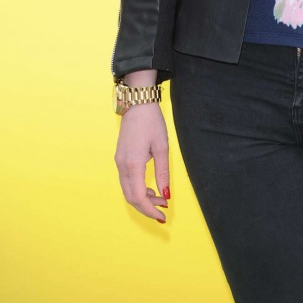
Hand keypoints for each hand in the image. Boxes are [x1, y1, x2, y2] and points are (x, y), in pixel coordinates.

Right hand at [114, 102, 170, 222]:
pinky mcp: (120, 158)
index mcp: (133, 165)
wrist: (138, 103)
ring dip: (143, 198)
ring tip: (160, 198)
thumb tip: (166, 195)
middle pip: (131, 197)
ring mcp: (119, 162)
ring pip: (128, 190)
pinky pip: (127, 181)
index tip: (162, 217)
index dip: (150, 210)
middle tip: (163, 210)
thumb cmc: (152, 122)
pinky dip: (138, 189)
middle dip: (147, 207)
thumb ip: (163, 173)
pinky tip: (150, 188)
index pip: (139, 197)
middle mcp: (122, 166)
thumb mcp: (162, 147)